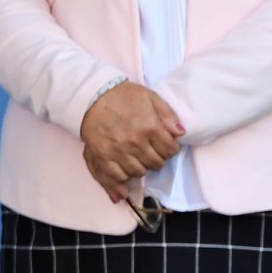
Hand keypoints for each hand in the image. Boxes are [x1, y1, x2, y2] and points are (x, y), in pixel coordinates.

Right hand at [78, 82, 184, 201]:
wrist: (91, 94)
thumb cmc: (122, 95)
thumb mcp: (150, 97)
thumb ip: (168, 115)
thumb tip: (180, 133)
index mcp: (149, 126)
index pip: (170, 150)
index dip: (170, 148)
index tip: (165, 145)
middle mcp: (135, 141)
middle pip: (156, 163)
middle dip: (157, 158)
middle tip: (151, 150)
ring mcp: (117, 150)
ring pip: (139, 172)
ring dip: (141, 167)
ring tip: (137, 157)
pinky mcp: (102, 155)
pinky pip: (117, 176)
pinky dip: (123, 177)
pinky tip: (125, 171)